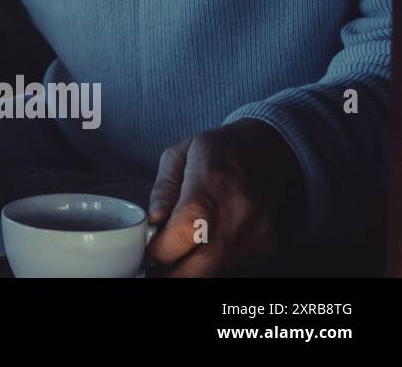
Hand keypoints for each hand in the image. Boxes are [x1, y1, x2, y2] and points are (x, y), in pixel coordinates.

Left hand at [145, 119, 304, 276]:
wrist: (276, 151)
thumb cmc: (222, 151)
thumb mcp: (182, 154)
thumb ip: (164, 189)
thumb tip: (152, 221)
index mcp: (212, 180)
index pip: (185, 230)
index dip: (161, 248)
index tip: (148, 249)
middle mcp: (240, 211)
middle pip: (201, 266)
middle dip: (170, 273)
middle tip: (154, 266)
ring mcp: (259, 232)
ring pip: (214, 269)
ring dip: (192, 265)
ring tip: (182, 245)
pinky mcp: (270, 246)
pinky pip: (232, 265)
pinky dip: (215, 259)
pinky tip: (212, 238)